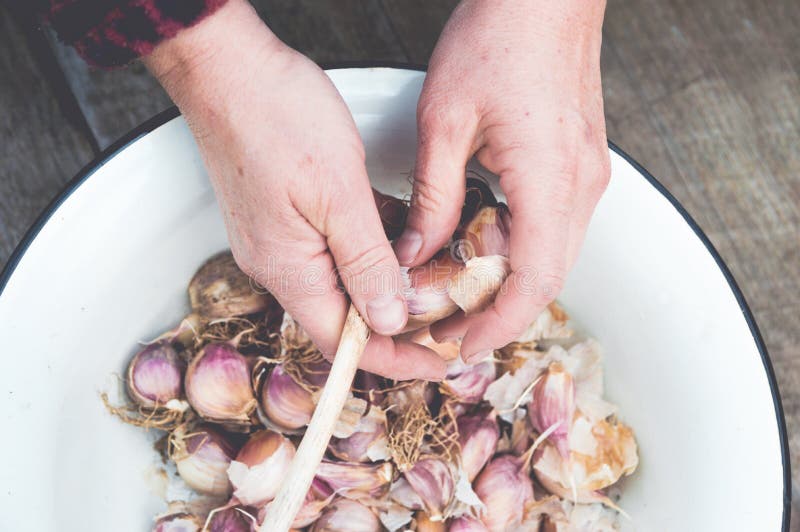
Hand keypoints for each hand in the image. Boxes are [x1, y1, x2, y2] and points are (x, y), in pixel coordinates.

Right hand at [145, 0, 445, 379]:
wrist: (227, 65)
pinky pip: (334, 247)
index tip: (438, 363)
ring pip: (343, 279)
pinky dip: (371, 248)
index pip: (342, 341)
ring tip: (437, 282)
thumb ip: (364, 261)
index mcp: (289, 268)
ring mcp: (281, 237)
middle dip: (397, 324)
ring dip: (387, 284)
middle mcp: (281, 262)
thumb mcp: (336, 192)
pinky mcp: (287, 212)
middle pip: (344, 316)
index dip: (393, 359)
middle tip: (448, 321)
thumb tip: (386, 319)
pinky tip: (403, 236)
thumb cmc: (274, 116)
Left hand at [395, 0, 609, 360]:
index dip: (496, 325)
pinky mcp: (581, 163)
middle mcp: (580, 184)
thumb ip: (433, 197)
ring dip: (506, 282)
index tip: (460, 346)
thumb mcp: (445, 122)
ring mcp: (587, 174)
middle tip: (447, 328)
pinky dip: (517, 248)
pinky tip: (479, 247)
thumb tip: (417, 251)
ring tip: (455, 294)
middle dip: (496, 313)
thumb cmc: (499, 37)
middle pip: (546, 277)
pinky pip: (553, 226)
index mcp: (550, 178)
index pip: (533, 282)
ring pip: (551, 255)